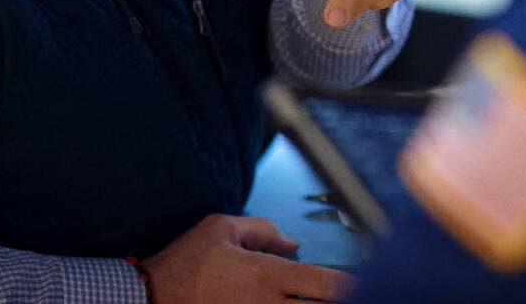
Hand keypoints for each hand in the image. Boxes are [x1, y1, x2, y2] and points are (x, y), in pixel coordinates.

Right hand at [144, 214, 353, 302]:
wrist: (154, 298)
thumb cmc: (186, 264)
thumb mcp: (221, 228)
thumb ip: (263, 230)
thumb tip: (293, 245)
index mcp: (269, 276)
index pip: (328, 285)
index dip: (354, 287)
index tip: (371, 283)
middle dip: (346, 302)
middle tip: (363, 295)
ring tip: (331, 300)